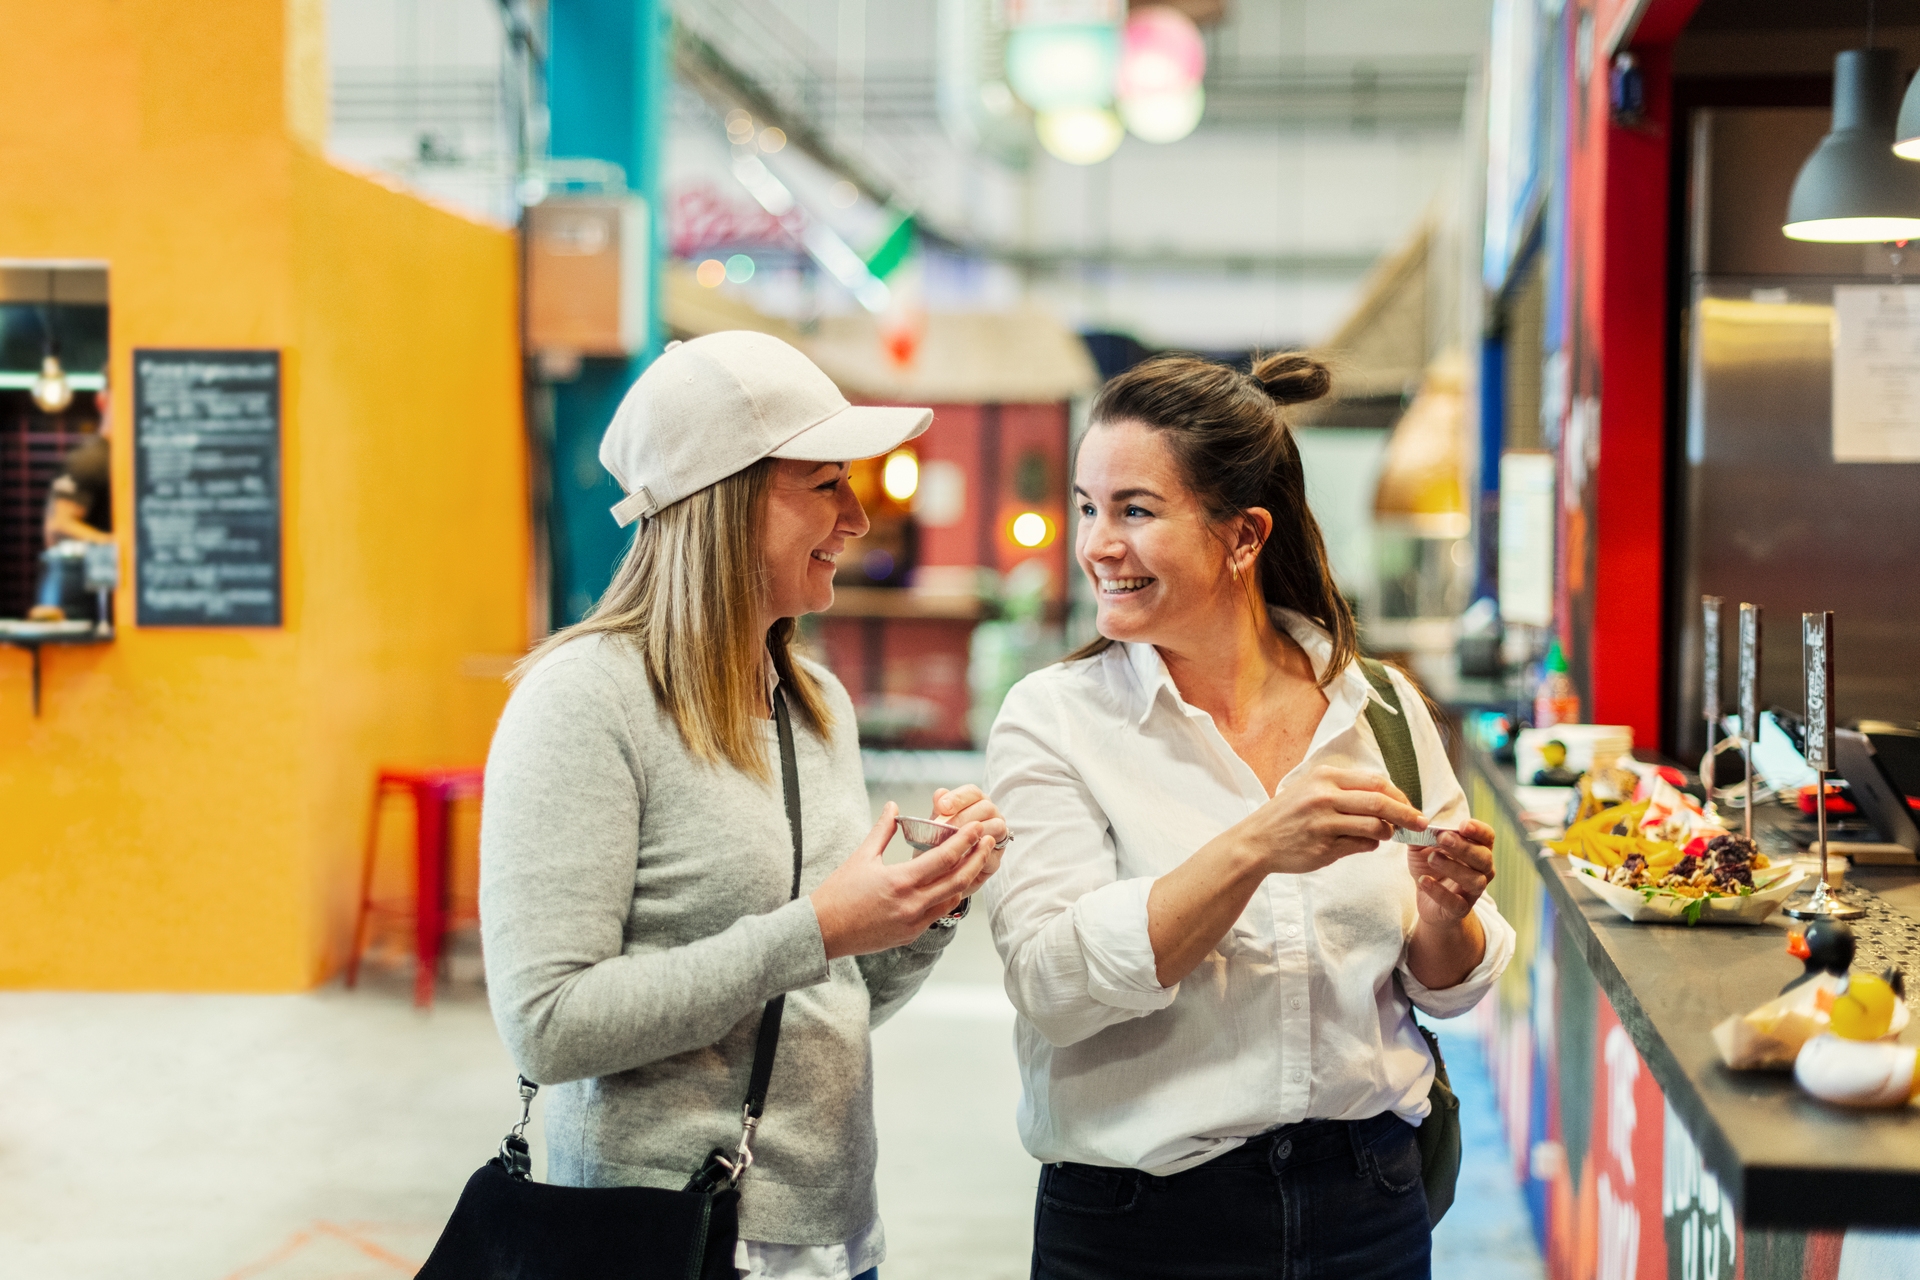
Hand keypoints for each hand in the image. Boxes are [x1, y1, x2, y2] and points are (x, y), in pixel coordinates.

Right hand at [810, 803, 994, 958]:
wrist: (822, 932)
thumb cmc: (838, 893)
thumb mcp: (861, 857)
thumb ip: (882, 830)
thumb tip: (893, 805)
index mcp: (900, 881)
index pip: (944, 858)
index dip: (965, 841)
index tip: (977, 827)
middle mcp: (912, 905)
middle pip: (958, 879)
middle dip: (977, 858)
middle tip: (989, 840)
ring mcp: (913, 923)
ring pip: (953, 899)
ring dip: (966, 878)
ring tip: (975, 860)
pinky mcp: (910, 935)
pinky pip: (938, 913)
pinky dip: (949, 897)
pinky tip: (952, 883)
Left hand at [931, 785, 1007, 894]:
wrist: (939, 873)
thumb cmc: (939, 843)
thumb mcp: (935, 825)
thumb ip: (939, 811)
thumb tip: (940, 794)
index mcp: (974, 802)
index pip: (972, 792)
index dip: (958, 798)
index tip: (942, 807)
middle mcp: (990, 815)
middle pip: (985, 807)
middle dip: (963, 817)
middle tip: (945, 828)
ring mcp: (997, 835)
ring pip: (996, 826)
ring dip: (974, 834)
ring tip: (953, 842)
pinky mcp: (996, 858)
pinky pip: (993, 852)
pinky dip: (977, 853)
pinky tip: (962, 855)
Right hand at [1237, 766, 1426, 875]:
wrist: (1256, 841)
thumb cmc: (1288, 815)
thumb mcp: (1311, 789)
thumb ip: (1345, 790)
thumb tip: (1388, 799)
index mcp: (1325, 777)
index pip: (1376, 782)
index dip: (1400, 795)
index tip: (1411, 806)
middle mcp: (1325, 796)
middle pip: (1381, 802)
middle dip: (1408, 814)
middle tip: (1421, 824)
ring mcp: (1324, 823)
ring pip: (1376, 826)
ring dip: (1388, 833)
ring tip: (1384, 835)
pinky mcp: (1324, 847)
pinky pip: (1362, 846)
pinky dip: (1371, 845)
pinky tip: (1362, 844)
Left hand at [1409, 818, 1495, 924]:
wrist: (1427, 901)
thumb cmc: (1430, 868)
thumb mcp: (1422, 847)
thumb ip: (1420, 834)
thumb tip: (1415, 821)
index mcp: (1476, 850)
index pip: (1487, 837)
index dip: (1479, 830)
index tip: (1462, 825)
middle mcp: (1481, 871)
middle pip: (1484, 857)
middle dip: (1464, 847)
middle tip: (1442, 838)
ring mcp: (1472, 892)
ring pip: (1475, 880)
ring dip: (1454, 867)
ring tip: (1432, 858)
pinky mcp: (1459, 909)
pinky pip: (1456, 903)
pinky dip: (1439, 892)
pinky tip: (1424, 881)